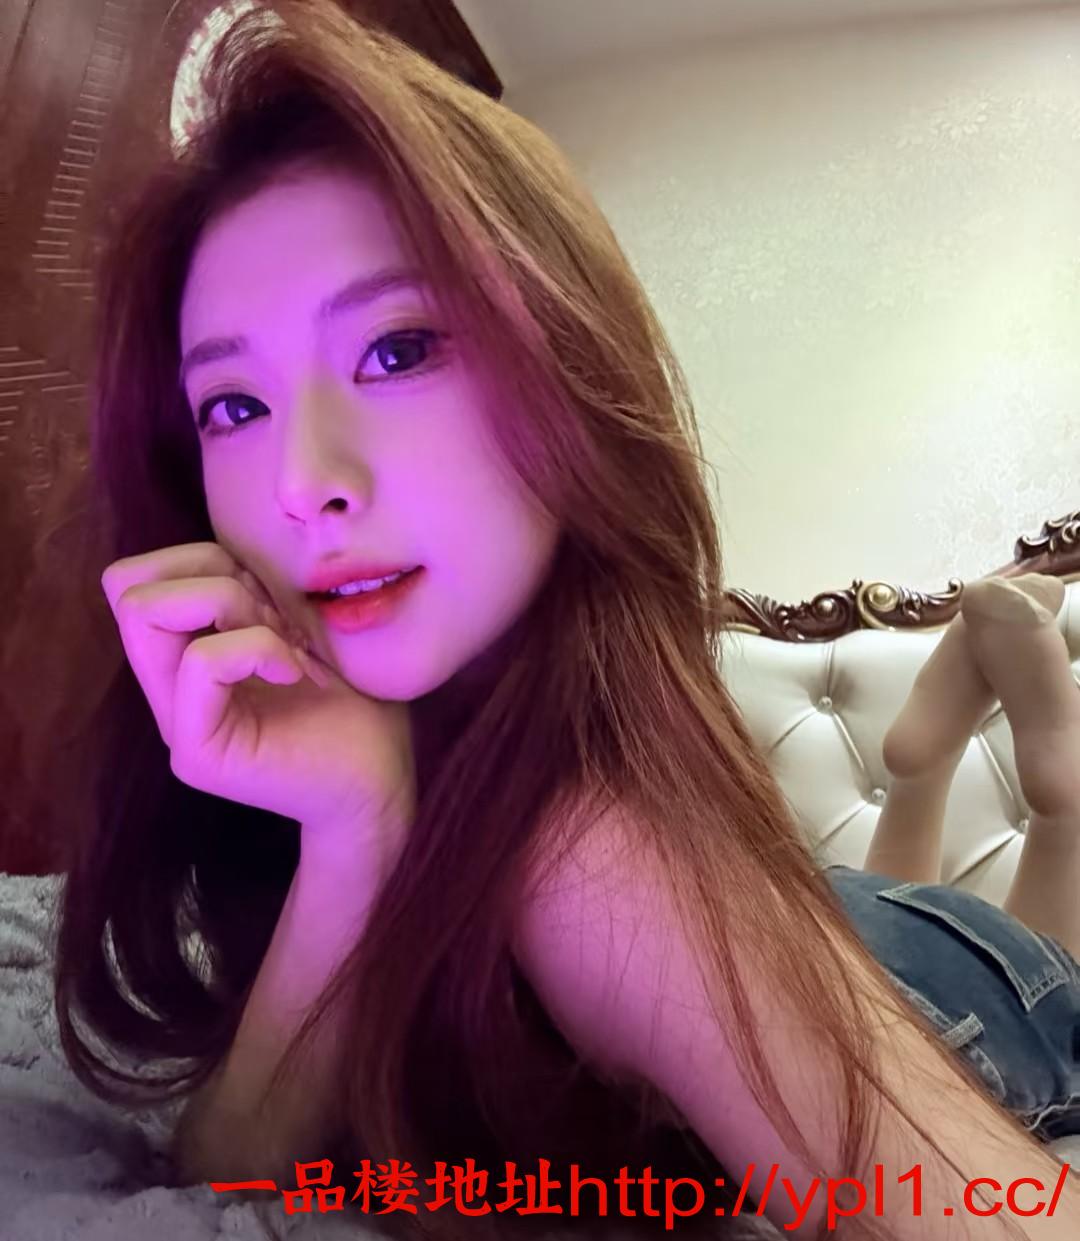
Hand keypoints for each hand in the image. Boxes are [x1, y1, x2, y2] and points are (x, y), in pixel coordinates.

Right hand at [101, 541, 413, 874]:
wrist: (383, 782)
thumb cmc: (356, 698)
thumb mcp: (298, 622)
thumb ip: (251, 590)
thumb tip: (227, 544)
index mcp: (185, 659)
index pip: (135, 579)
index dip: (195, 561)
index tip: (265, 594)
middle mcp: (169, 693)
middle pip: (128, 590)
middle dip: (208, 578)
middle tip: (273, 619)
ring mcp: (177, 725)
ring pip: (147, 614)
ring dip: (229, 605)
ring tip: (285, 645)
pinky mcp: (200, 753)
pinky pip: (201, 662)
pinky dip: (256, 648)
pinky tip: (296, 673)